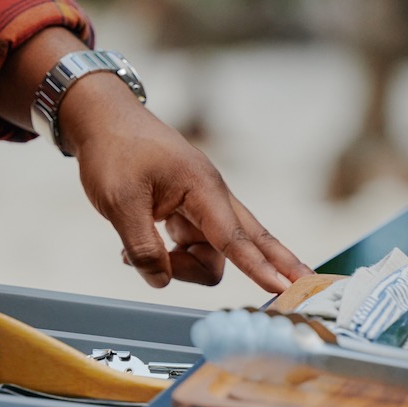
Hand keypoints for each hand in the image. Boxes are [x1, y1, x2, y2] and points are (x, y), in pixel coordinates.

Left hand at [60, 77, 309, 292]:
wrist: (102, 119)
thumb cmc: (114, 151)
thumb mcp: (119, 202)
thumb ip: (142, 248)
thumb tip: (160, 281)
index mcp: (202, 188)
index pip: (234, 238)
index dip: (259, 266)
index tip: (285, 286)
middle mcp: (210, 198)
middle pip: (246, 243)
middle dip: (273, 265)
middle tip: (305, 287)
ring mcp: (200, 207)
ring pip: (208, 256)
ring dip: (177, 266)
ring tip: (130, 252)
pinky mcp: (187, 214)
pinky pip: (190, 250)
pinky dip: (167, 258)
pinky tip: (132, 250)